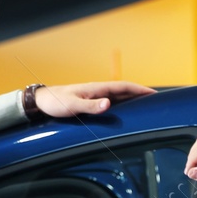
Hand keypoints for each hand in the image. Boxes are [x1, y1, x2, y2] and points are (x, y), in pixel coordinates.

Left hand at [34, 81, 154, 117]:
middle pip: (124, 90)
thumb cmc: (55, 103)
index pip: (124, 86)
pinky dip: (122, 104)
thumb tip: (109, 104)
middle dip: (140, 94)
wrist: (41, 101)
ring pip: (118, 96)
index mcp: (97, 88)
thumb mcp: (72, 106)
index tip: (154, 94)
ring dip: (132, 99)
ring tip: (145, 106)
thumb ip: (90, 106)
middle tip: (156, 101)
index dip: (140, 89)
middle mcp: (98, 90)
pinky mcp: (89, 102)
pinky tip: (125, 111)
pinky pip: (111, 102)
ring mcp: (94, 95)